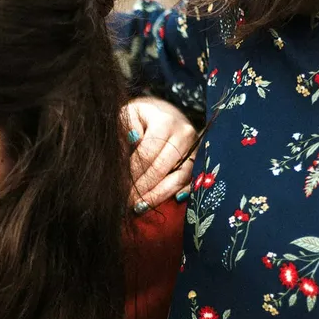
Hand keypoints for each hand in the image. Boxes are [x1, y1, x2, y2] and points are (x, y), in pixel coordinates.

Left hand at [123, 97, 198, 213]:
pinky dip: (175, 194)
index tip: (119, 187)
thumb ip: (125, 129)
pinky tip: (158, 202)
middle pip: (162, 168)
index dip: (132, 173)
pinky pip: (190, 182)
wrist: (164, 111)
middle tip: (126, 201)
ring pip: (178, 178)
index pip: (147, 154)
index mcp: (165, 121)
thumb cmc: (141, 116)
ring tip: (139, 206)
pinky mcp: (199, 159)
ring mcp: (195, 148)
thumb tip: (132, 140)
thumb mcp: (129, 115)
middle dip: (142, 188)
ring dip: (158, 195)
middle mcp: (184, 134)